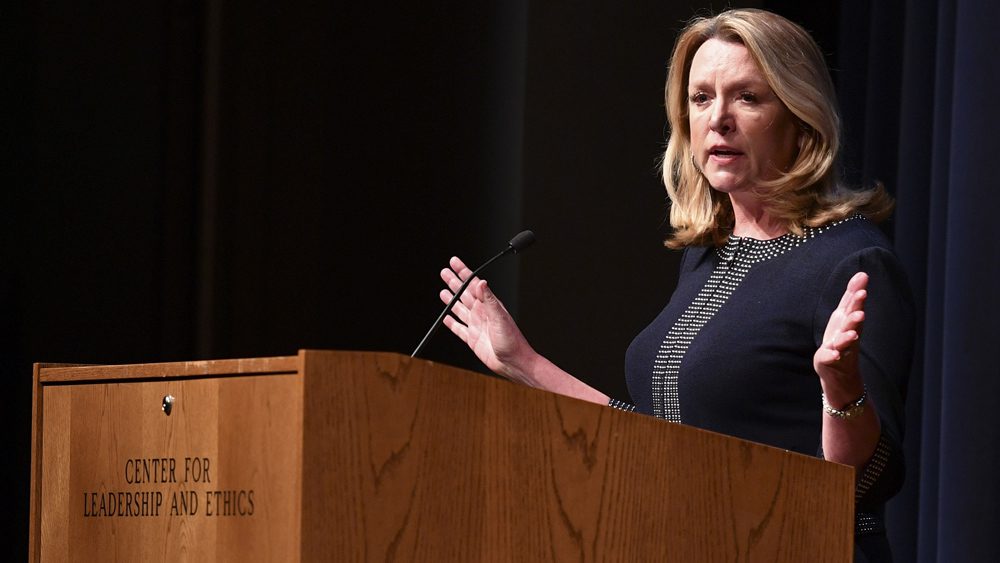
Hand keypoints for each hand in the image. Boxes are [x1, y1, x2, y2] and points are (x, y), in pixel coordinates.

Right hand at [439, 256, 536, 382]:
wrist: (513, 362)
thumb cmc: (512, 341)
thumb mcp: (500, 317)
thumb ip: (489, 300)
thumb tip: (481, 283)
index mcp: (489, 305)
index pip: (473, 284)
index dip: (463, 272)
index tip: (454, 262)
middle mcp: (482, 313)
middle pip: (464, 294)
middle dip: (454, 282)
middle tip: (444, 272)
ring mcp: (477, 325)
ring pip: (460, 309)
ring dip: (451, 300)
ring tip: (443, 292)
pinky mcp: (472, 339)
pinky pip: (459, 328)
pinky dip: (451, 323)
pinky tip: (446, 318)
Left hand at [814, 271, 867, 384]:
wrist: (838, 370)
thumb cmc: (841, 336)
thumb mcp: (844, 315)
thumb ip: (851, 296)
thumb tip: (862, 273)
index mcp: (849, 322)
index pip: (854, 308)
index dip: (857, 299)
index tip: (862, 288)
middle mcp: (847, 334)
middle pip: (852, 325)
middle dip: (855, 318)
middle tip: (860, 312)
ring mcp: (840, 349)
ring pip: (844, 343)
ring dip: (847, 338)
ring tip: (851, 335)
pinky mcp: (829, 361)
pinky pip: (830, 358)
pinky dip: (832, 356)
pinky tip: (832, 354)